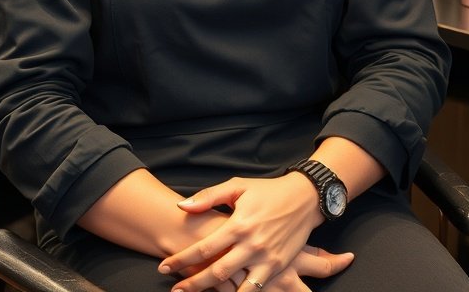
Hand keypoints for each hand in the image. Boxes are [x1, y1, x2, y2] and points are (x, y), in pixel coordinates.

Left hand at [157, 175, 349, 291]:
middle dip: (192, 284)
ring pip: (237, 289)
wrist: (304, 199)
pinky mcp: (278, 268)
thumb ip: (209, 197)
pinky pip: (256, 289)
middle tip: (175, 290)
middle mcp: (251, 245)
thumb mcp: (237, 187)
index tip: (164, 267)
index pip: (204, 248)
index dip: (182, 259)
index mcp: (238, 225)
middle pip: (216, 273)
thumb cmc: (266, 192)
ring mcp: (266, 260)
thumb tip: (182, 207)